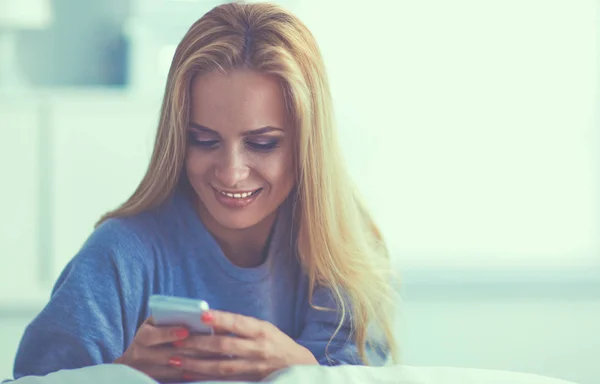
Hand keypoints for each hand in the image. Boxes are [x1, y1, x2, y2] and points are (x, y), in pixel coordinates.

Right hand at [113, 316, 220, 382]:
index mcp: (141, 338)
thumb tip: (198, 313)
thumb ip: (170, 318)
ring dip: (198, 363)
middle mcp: (141, 357)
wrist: (137, 362)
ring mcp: (150, 373)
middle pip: (168, 356)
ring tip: (217, 355)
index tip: (186, 331)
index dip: (168, 333)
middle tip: (212, 343)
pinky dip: (196, 374)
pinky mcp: (159, 382)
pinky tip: (211, 368)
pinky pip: (179, 380)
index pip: (151, 336)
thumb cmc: (154, 334)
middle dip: (192, 349)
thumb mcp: (156, 323)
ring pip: (176, 370)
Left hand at [170, 310, 317, 381]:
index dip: (221, 319)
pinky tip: (188, 374)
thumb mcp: (264, 328)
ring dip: (196, 363)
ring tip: (176, 360)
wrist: (298, 367)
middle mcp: (258, 349)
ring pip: (220, 366)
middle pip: (224, 346)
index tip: (202, 315)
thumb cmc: (277, 343)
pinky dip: (205, 378)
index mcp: (262, 331)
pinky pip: (223, 381)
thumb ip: (240, 326)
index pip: (238, 323)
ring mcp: (254, 368)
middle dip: (198, 343)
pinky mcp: (249, 382)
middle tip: (176, 340)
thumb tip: (211, 322)